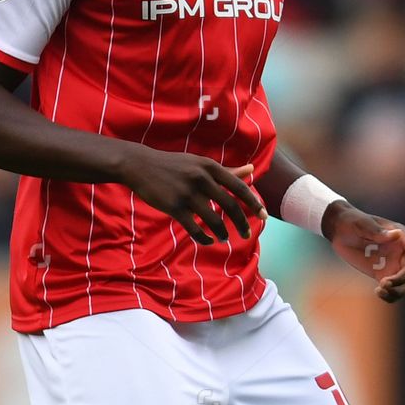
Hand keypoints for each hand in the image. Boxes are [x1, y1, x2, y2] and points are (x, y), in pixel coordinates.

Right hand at [119, 146, 266, 244]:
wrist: (140, 166)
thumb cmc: (174, 165)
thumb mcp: (201, 163)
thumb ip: (227, 170)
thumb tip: (252, 169)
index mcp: (210, 167)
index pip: (239, 187)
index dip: (253, 203)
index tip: (264, 216)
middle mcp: (201, 178)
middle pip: (229, 206)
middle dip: (241, 223)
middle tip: (246, 234)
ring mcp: (187, 193)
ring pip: (213, 220)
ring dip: (222, 233)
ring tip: (224, 239)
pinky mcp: (174, 207)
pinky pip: (195, 228)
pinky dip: (204, 238)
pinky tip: (208, 241)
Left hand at [322, 202, 404, 302]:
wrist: (339, 230)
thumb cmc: (352, 222)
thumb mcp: (363, 225)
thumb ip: (378, 231)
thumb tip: (397, 234)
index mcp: (400, 236)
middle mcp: (400, 251)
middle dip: (401, 281)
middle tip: (384, 284)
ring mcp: (392, 264)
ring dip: (398, 291)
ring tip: (380, 291)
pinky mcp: (383, 274)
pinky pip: (392, 288)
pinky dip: (389, 295)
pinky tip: (377, 292)